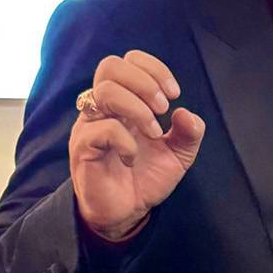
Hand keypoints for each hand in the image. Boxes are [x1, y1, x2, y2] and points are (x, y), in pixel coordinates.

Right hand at [69, 50, 204, 240]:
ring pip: (105, 92)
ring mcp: (89, 126)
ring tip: (155, 133)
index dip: (153, 68)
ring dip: (138, 109)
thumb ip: (189, 133)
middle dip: (144, 82)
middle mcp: (103, 108)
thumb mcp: (179, 154)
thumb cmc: (146, 177)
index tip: (174, 93)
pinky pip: (101, 129)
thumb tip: (187, 113)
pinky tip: (133, 158)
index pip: (127, 61)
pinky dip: (126, 141)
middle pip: (110, 66)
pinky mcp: (83, 148)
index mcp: (124, 101)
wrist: (127, 212)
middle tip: (163, 109)